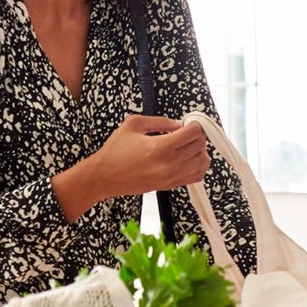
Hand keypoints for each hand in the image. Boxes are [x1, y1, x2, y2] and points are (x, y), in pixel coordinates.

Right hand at [95, 115, 209, 196]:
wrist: (104, 176)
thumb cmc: (115, 151)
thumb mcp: (134, 124)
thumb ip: (160, 121)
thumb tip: (178, 123)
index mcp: (160, 147)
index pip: (193, 133)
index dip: (194, 124)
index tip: (189, 122)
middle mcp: (169, 164)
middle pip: (200, 146)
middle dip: (198, 136)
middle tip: (188, 131)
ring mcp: (170, 177)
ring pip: (202, 162)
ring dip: (200, 151)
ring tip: (189, 145)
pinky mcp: (169, 185)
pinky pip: (196, 177)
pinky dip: (199, 166)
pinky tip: (190, 159)